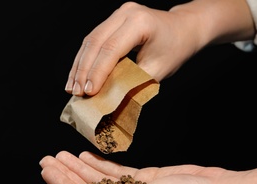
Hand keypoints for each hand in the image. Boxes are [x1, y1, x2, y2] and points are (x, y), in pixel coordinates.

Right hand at [64, 2, 201, 96]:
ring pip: (90, 40)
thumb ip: (132, 82)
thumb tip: (106, 98)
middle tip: (76, 93)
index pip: (111, 48)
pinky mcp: (114, 19)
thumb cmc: (175, 50)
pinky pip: (94, 39)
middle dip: (83, 71)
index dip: (97, 72)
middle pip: (95, 42)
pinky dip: (85, 59)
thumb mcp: (157, 70)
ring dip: (79, 66)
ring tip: (71, 88)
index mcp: (140, 22)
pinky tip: (77, 75)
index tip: (89, 93)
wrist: (185, 29)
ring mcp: (118, 13)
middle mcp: (126, 13)